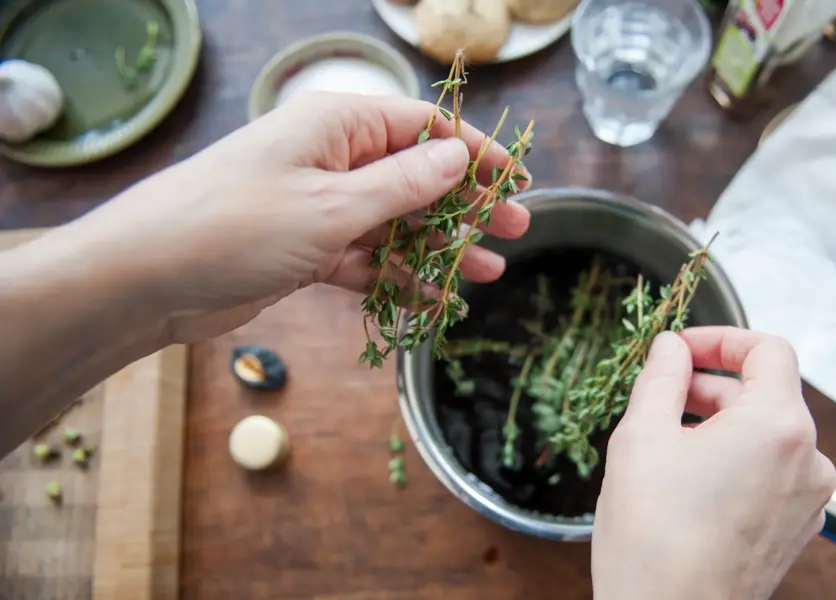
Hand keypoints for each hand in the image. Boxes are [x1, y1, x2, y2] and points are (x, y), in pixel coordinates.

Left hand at [58, 92, 531, 341]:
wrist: (145, 280)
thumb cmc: (234, 226)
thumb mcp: (330, 205)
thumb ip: (402, 184)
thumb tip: (458, 155)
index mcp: (336, 126)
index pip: (422, 127)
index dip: (474, 152)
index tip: (516, 181)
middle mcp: (331, 160)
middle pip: (415, 176)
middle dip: (465, 204)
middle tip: (516, 230)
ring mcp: (318, 207)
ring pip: (395, 223)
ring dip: (438, 247)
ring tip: (485, 273)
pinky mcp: (305, 250)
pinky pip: (366, 259)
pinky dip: (397, 278)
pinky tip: (434, 300)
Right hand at [592, 327, 835, 599]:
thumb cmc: (654, 538)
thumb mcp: (641, 436)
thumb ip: (660, 377)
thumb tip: (670, 348)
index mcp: (778, 426)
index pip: (769, 350)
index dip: (721, 339)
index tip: (681, 349)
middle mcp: (807, 460)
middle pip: (766, 393)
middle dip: (711, 385)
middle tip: (659, 395)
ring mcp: (807, 499)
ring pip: (766, 434)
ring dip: (720, 423)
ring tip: (667, 441)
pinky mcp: (794, 528)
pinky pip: (770, 471)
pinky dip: (734, 459)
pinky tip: (688, 478)